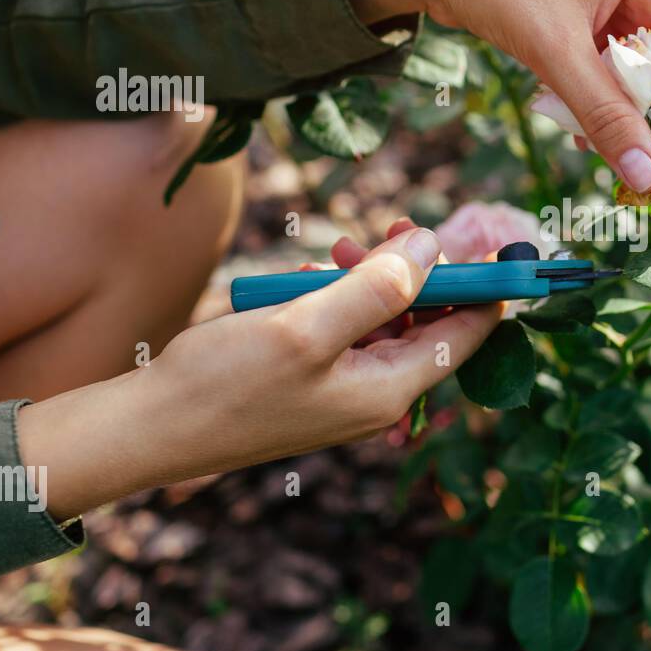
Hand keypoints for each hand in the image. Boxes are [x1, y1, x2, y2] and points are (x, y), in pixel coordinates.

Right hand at [18, 227, 501, 521]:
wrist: (153, 426)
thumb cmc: (224, 383)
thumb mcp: (306, 327)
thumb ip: (377, 288)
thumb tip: (434, 247)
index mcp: (389, 390)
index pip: (467, 335)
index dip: (486, 287)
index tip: (498, 242)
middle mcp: (376, 393)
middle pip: (428, 321)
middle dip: (417, 271)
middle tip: (396, 225)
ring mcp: (345, 388)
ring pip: (385, 319)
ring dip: (371, 278)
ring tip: (338, 249)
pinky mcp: (316, 378)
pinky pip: (347, 329)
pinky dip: (339, 297)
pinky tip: (313, 277)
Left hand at [329, 0, 650, 190]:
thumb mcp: (554, 50)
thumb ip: (604, 115)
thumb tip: (648, 178)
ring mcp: (614, 0)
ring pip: (639, 77)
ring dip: (627, 119)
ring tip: (612, 156)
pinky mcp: (585, 21)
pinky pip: (609, 75)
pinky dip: (599, 106)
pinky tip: (581, 132)